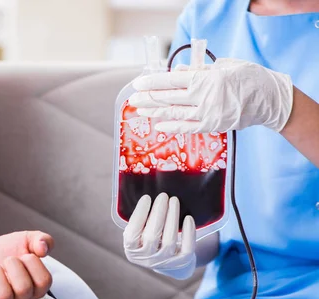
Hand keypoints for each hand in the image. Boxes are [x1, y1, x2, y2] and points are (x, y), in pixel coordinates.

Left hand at [0, 231, 53, 298]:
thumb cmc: (6, 251)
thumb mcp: (26, 239)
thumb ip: (41, 240)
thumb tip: (43, 249)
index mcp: (37, 287)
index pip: (44, 281)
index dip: (33, 262)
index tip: (24, 255)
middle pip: (24, 289)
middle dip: (12, 265)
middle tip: (6, 259)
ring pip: (3, 296)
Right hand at [123, 193, 195, 279]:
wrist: (168, 263)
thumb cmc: (150, 240)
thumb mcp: (139, 234)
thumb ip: (140, 221)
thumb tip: (147, 196)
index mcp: (132, 250)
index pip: (132, 233)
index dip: (139, 215)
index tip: (146, 198)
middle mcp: (146, 259)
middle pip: (152, 236)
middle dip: (158, 213)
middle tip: (163, 196)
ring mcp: (164, 261)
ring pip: (169, 241)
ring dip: (172, 218)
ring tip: (174, 201)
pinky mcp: (181, 262)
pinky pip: (187, 248)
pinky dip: (189, 233)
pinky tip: (188, 218)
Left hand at [129, 58, 293, 133]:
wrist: (270, 98)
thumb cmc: (247, 77)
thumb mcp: (223, 66)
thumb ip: (198, 70)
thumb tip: (176, 72)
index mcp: (205, 78)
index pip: (171, 80)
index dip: (152, 82)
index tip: (138, 84)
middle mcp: (203, 96)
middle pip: (168, 97)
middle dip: (148, 98)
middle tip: (133, 98)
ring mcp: (207, 112)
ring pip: (174, 113)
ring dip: (155, 112)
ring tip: (140, 111)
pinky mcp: (212, 125)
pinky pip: (187, 127)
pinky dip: (172, 127)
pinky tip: (159, 125)